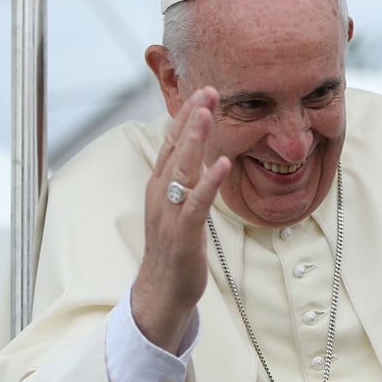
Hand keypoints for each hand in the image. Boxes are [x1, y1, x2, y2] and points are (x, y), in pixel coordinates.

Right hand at [131, 86, 230, 353]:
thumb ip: (184, 180)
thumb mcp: (176, 206)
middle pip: (175, 148)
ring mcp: (169, 213)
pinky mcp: (182, 233)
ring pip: (181, 169)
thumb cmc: (173, 247)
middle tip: (207, 90)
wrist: (161, 292)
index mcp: (159, 185)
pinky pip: (196, 203)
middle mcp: (160, 193)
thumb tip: (198, 154)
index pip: (171, 142)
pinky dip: (208, 182)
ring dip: (195, 140)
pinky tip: (221, 163)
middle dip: (191, 118)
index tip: (202, 92)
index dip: (186, 116)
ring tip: (207, 113)